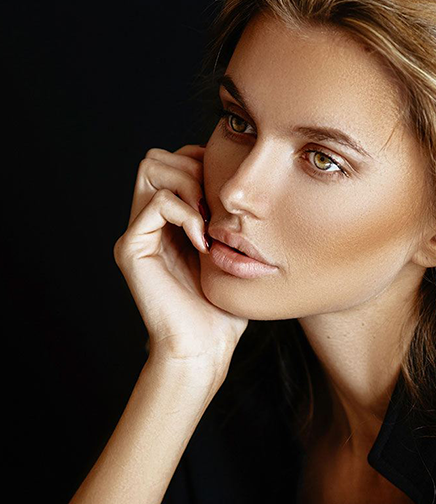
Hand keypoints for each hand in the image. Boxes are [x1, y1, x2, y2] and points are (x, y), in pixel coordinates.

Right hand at [113, 144, 248, 378]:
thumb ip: (222, 215)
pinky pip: (157, 204)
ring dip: (188, 185)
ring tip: (207, 221)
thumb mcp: (227, 250)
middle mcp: (147, 222)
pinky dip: (185, 214)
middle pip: (156, 158)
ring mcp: (137, 233)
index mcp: (168, 220)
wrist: (204, 345)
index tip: (226, 193)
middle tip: (213, 207)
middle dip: (192, 169)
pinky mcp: (131, 248)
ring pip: (151, 169)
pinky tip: (202, 241)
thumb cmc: (221, 305)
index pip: (175, 161)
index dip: (201, 163)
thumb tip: (237, 180)